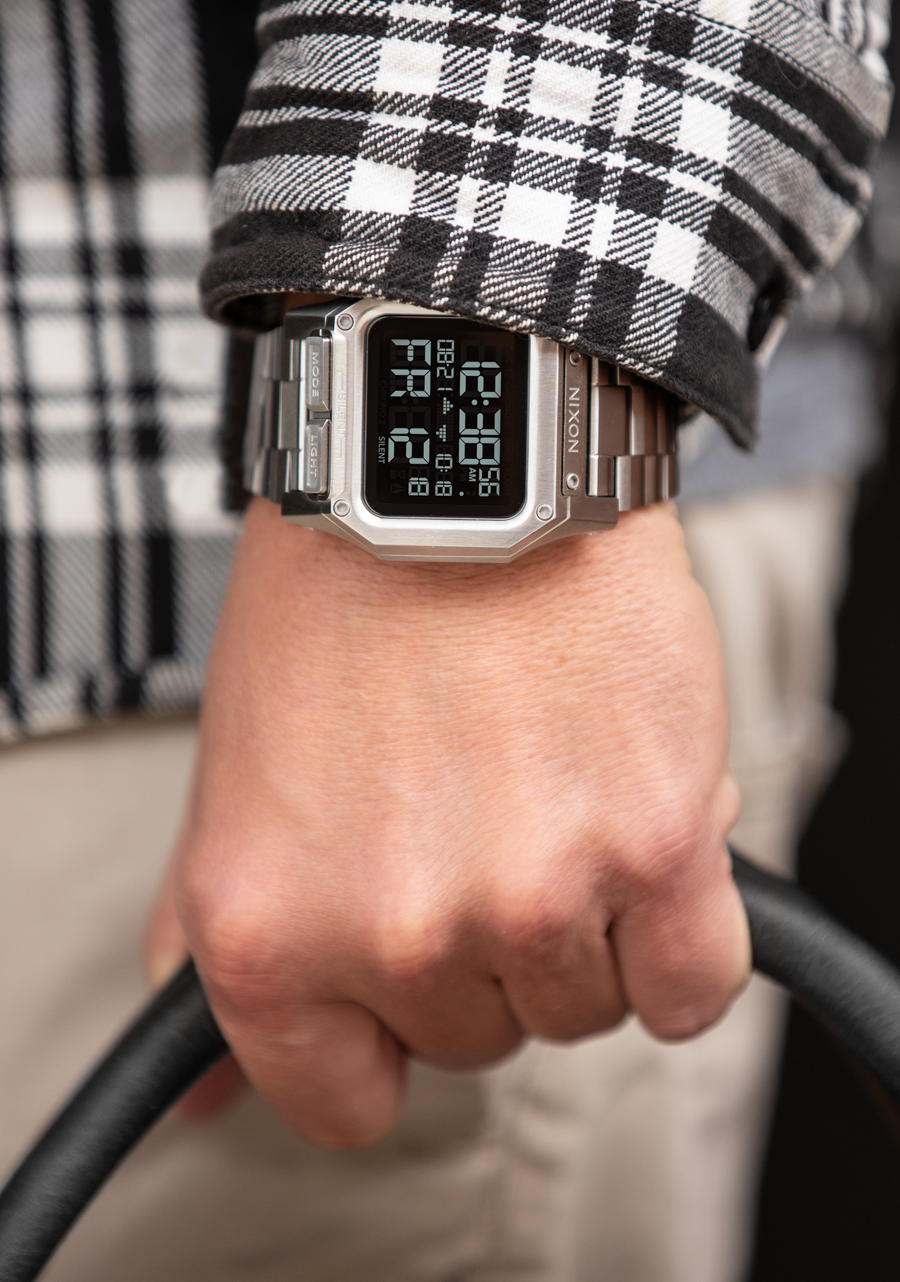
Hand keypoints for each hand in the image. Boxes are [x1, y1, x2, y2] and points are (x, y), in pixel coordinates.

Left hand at [146, 497, 746, 1145]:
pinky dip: (678, 938)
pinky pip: (691, 987)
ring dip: (579, 920)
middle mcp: (396, 933)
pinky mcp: (653, 845)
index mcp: (269, 933)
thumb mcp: (233, 784)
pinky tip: (640, 844)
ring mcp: (531, 895)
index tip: (399, 967)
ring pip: (583, 1007)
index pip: (344, 1100)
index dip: (380, 1034)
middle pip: (477, 1038)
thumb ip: (210, 946)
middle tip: (471, 809)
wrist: (451, 472)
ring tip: (546, 785)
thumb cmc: (337, 612)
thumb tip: (202, 1102)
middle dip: (478, 941)